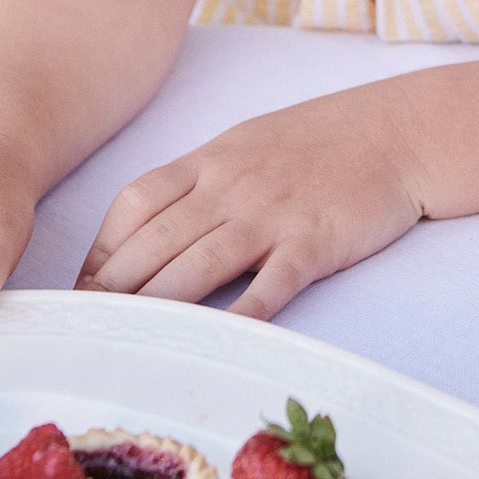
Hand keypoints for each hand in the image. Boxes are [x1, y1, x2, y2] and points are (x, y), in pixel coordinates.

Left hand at [75, 86, 425, 318]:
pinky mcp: (312, 243)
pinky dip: (236, 319)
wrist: (398, 131)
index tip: (81, 292)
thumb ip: (202, 182)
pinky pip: (266, 288)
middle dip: (111, 293)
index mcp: (211, 161)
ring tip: (123, 347)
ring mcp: (271, 215)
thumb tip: (150, 228)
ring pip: (196, 268)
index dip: (100, 252)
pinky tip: (211, 344)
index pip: (133, 204)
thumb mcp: (249, 144)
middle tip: (84, 335)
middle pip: (153, 243)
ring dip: (154, 310)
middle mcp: (231, 187)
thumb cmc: (321, 141)